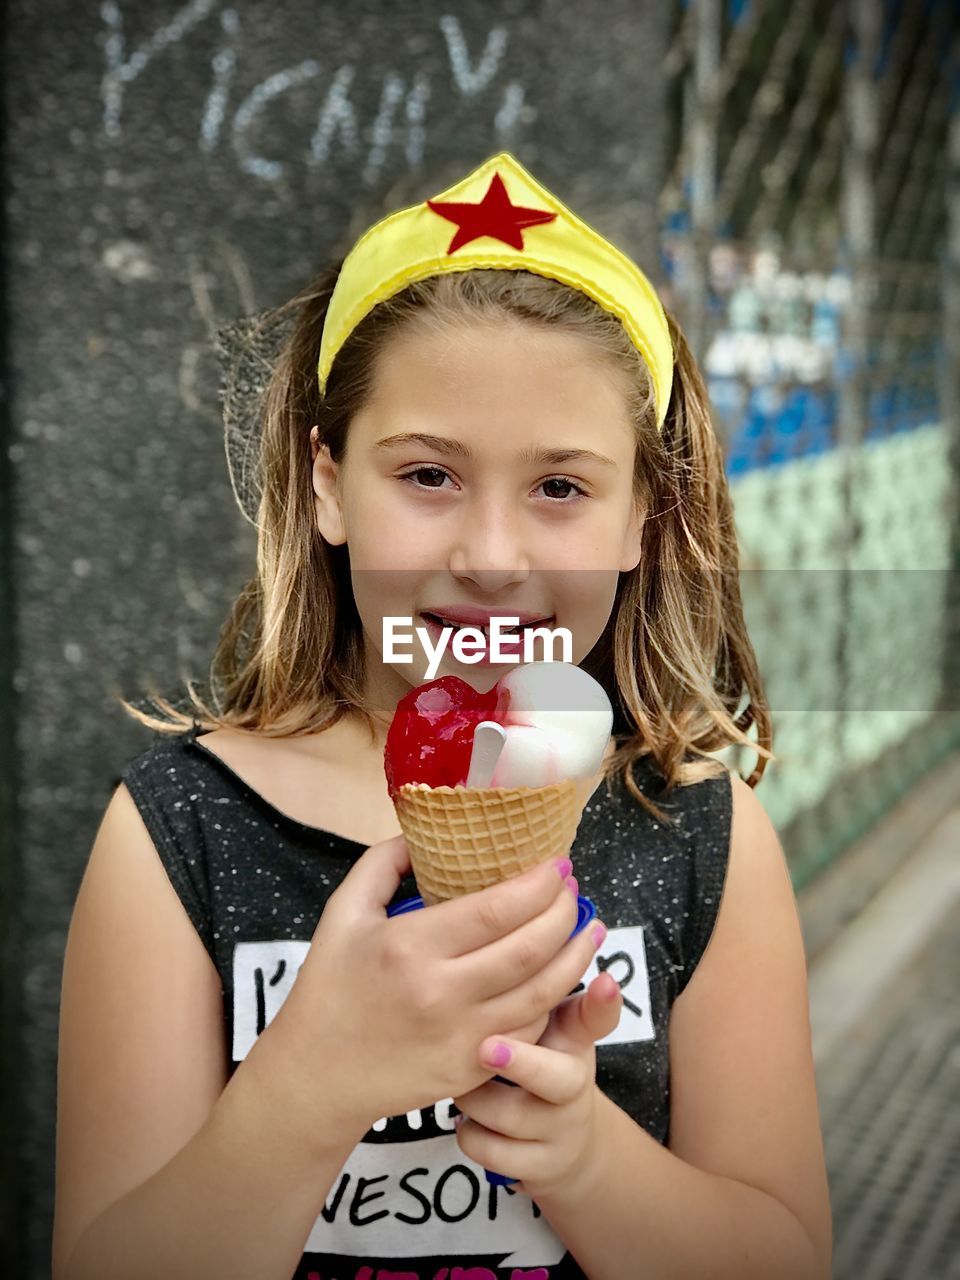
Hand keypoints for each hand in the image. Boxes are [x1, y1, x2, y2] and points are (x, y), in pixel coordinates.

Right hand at [259, 835, 600, 1144]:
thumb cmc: (328, 987)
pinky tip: (561, 976)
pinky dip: (553, 1000)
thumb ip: (382, 864)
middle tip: (574, 890)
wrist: (316, 1076)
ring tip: (590, 928)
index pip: (497, 909)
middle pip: (529, 949)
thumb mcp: (343, 913)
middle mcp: (442, 992)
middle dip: (564, 913)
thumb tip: (424, 834)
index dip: (538, 884)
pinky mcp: (471, 1069)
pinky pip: (528, 1030)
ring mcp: (461, 1036)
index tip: (557, 863)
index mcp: (410, 946)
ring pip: (541, 993)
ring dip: (575, 957)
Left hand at [452, 968, 622, 1201]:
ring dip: (472, 1098)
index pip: (596, 1016)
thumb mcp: (551, 1022)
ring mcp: (559, 1129)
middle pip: (556, 1076)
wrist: (567, 1146)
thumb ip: (537, 979)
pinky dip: (469, 1134)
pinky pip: (487, 1149)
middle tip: (487, 1047)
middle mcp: (574, 1083)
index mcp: (575, 1038)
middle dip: (520, 1062)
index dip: (603, 1001)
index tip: (604, 981)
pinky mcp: (539, 1167)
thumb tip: (514, 915)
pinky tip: (467, 1120)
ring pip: (503, 1114)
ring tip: (463, 1081)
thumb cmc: (543, 1059)